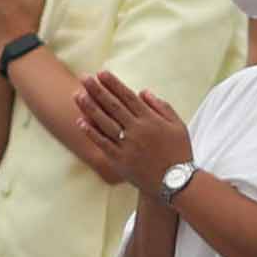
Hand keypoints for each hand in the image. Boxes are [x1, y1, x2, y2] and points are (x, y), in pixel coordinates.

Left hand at [72, 70, 197, 188]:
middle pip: (113, 106)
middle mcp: (137, 130)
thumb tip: (143, 91)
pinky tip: (81, 122)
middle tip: (84, 77)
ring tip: (77, 95)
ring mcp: (127, 145)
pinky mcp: (120, 160)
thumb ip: (161, 106)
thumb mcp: (178, 126)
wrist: (177, 183)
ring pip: (105, 122)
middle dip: (97, 90)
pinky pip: (103, 144)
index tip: (101, 73)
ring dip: (90, 108)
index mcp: (150, 120)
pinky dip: (92, 133)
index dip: (113, 84)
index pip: (128, 97)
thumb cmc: (179, 152)